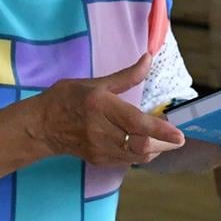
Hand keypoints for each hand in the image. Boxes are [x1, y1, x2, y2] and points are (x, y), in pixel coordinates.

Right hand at [29, 54, 184, 166]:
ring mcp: (99, 148)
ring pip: (136, 156)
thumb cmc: (67, 98)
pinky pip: (126, 160)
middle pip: (140, 145)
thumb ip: (126, 76)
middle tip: (174, 137)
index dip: (160, 131)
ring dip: (154, 150)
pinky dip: (139, 153)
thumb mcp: (96, 82)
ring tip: (162, 140)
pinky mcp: (98, 159)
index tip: (179, 136)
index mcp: (101, 106)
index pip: (136, 122)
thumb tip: (148, 60)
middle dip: (162, 144)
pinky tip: (141, 143)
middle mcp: (101, 130)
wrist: (42, 125)